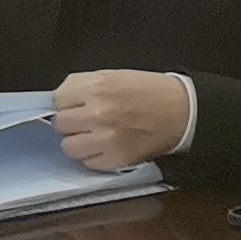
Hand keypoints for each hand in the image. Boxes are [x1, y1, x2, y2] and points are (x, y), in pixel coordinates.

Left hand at [49, 69, 194, 171]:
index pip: (57, 99)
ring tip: (95, 135)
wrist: (183, 111)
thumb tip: (59, 102)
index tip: (78, 104)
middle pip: (60, 123)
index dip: (68, 103)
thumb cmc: (149, 92)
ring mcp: (106, 138)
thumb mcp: (112, 76)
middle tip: (87, 120)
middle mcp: (98, 112)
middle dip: (71, 122)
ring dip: (79, 142)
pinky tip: (107, 147)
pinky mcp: (117, 159)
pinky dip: (95, 157)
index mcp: (96, 86)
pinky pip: (88, 163)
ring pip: (69, 146)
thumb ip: (82, 88)